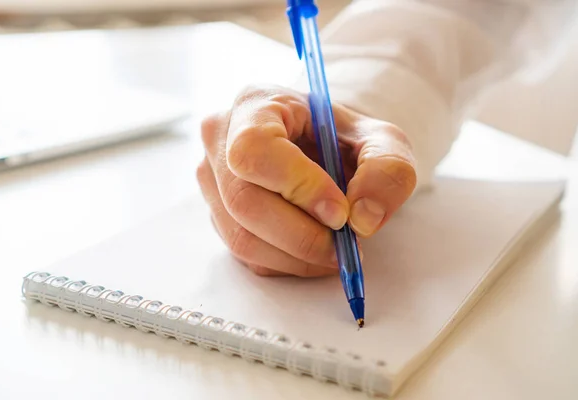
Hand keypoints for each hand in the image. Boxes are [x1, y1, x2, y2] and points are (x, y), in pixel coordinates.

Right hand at [197, 85, 415, 276]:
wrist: (322, 149)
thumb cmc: (344, 139)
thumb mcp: (383, 141)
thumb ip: (387, 170)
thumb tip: (362, 218)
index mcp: (255, 105)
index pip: (255, 149)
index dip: (297, 186)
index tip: (340, 212)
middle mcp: (220, 141)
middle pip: (244, 201)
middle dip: (302, 235)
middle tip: (346, 244)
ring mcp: (212, 182)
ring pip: (242, 237)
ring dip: (298, 256)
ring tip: (336, 250)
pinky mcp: (219, 216)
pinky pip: (247, 255)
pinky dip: (288, 263)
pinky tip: (315, 251)